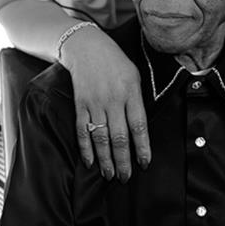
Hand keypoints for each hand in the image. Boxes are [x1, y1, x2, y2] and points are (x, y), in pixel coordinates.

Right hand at [59, 25, 150, 181]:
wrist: (87, 47)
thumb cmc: (116, 62)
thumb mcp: (134, 76)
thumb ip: (137, 101)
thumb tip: (139, 129)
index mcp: (131, 92)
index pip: (139, 126)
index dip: (142, 148)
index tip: (145, 163)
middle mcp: (113, 100)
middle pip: (119, 137)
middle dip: (123, 161)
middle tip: (125, 178)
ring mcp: (95, 103)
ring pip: (101, 138)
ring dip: (105, 160)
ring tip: (109, 175)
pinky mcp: (80, 104)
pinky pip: (82, 130)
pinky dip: (85, 148)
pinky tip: (90, 162)